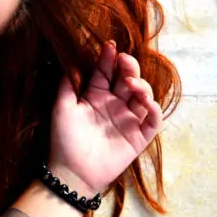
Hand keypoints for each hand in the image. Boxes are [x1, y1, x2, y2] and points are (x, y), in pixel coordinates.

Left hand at [48, 41, 163, 193]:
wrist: (71, 171)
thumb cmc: (64, 138)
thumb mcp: (62, 106)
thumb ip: (67, 84)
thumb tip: (70, 57)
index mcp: (96, 95)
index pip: (105, 72)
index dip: (108, 59)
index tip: (110, 46)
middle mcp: (114, 104)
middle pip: (128, 80)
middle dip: (129, 67)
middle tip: (125, 60)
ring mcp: (127, 120)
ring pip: (144, 97)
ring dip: (142, 87)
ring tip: (131, 83)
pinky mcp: (138, 137)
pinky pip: (152, 122)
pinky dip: (154, 110)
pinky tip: (147, 102)